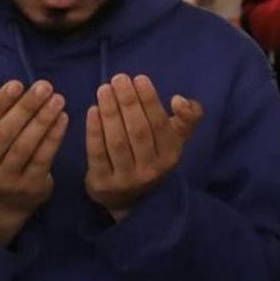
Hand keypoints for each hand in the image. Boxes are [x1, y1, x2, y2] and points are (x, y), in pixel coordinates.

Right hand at [0, 81, 67, 245]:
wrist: (6, 203)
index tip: (17, 83)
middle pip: (4, 134)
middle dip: (25, 108)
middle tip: (45, 86)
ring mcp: (7, 179)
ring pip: (25, 146)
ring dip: (43, 120)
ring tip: (58, 99)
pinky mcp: (30, 186)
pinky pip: (44, 157)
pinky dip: (54, 136)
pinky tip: (64, 118)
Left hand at [85, 75, 201, 219]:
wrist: (134, 201)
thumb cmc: (154, 158)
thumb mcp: (175, 140)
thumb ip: (187, 118)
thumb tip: (180, 99)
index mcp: (171, 155)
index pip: (160, 124)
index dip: (149, 101)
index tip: (139, 78)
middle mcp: (151, 169)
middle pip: (138, 131)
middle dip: (128, 102)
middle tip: (117, 79)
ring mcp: (126, 179)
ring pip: (117, 141)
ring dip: (110, 113)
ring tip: (103, 90)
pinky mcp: (102, 184)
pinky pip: (97, 154)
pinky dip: (94, 131)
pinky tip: (92, 111)